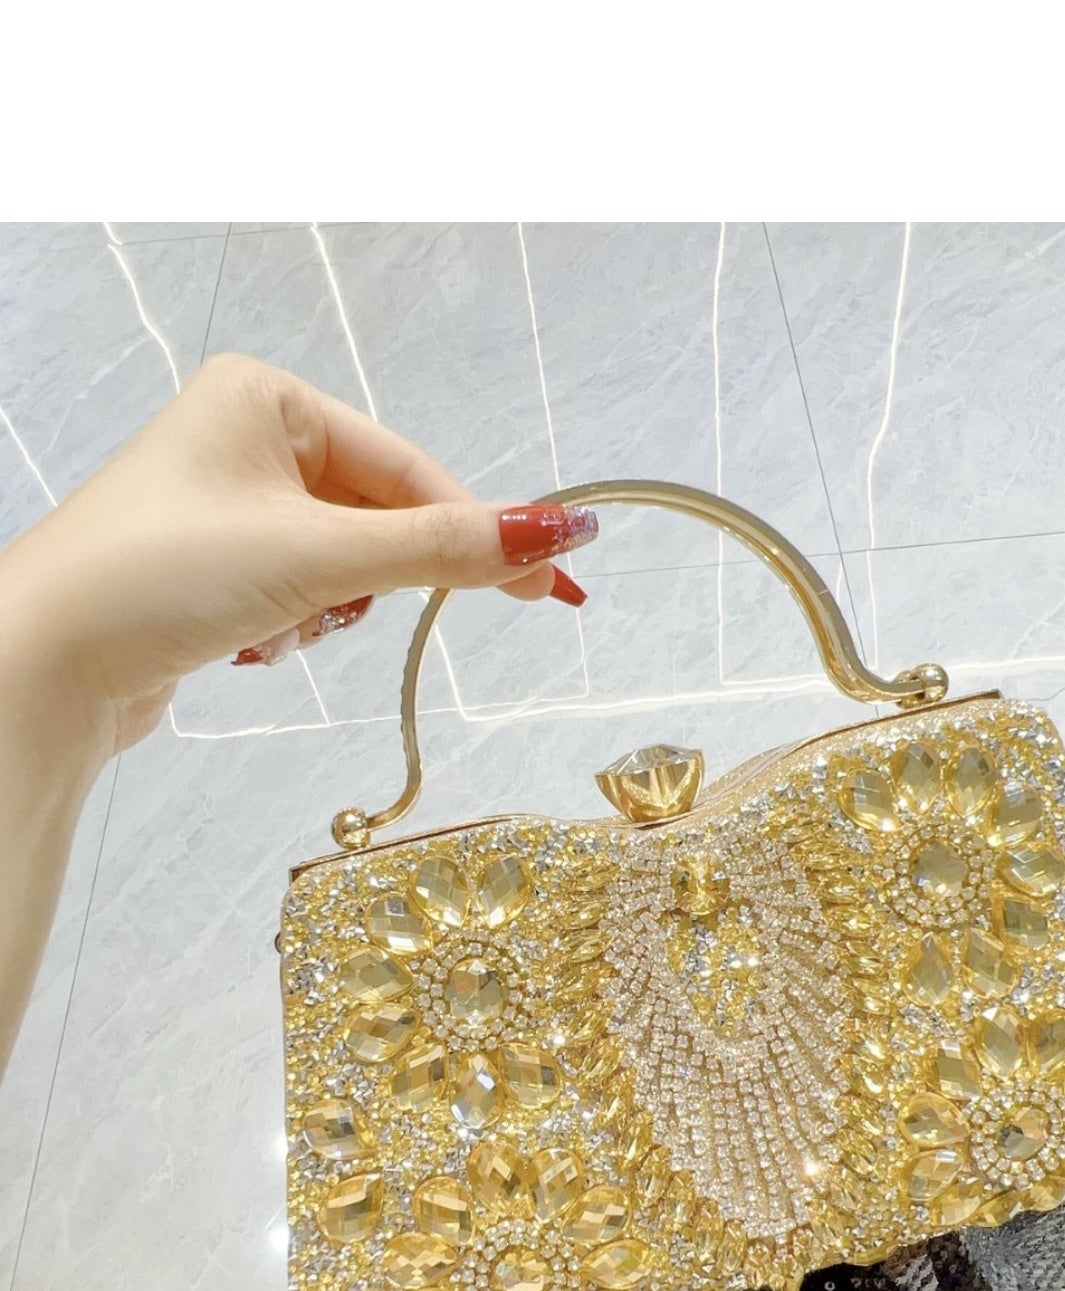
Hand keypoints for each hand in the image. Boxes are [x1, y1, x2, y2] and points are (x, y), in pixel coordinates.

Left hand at [0, 353, 598, 755]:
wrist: (42, 666)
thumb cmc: (160, 579)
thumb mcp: (321, 557)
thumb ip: (446, 547)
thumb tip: (560, 531)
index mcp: (265, 398)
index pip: (408, 468)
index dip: (479, 530)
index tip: (551, 585)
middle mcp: (244, 438)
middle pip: (377, 518)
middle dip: (367, 580)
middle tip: (359, 611)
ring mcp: (226, 505)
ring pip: (341, 566)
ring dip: (326, 612)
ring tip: (266, 626)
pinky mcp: (212, 568)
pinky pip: (298, 595)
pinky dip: (290, 629)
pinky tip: (241, 644)